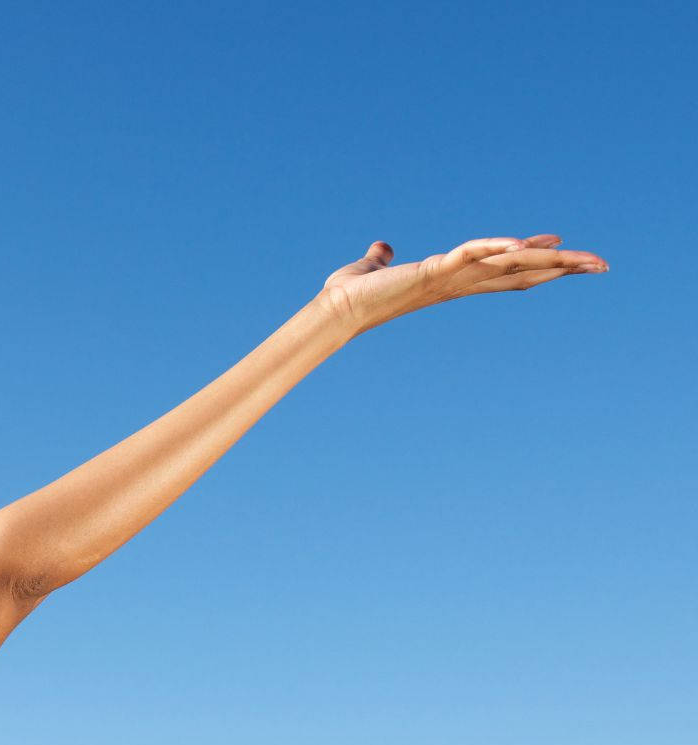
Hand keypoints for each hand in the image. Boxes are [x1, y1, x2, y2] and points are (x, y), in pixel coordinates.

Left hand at [316, 233, 608, 336]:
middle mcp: (458, 282)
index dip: (535, 264)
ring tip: (586, 258)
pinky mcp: (432, 272)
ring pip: (509, 266)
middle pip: (521, 274)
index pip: (504, 272)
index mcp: (452, 280)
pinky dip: (494, 247)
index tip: (565, 252)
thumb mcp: (375, 268)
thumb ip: (383, 257)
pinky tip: (519, 243)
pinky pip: (471, 256)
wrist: (334, 309)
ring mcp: (449, 278)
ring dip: (548, 260)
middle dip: (563, 268)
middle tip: (604, 264)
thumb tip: (382, 247)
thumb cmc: (352, 293)